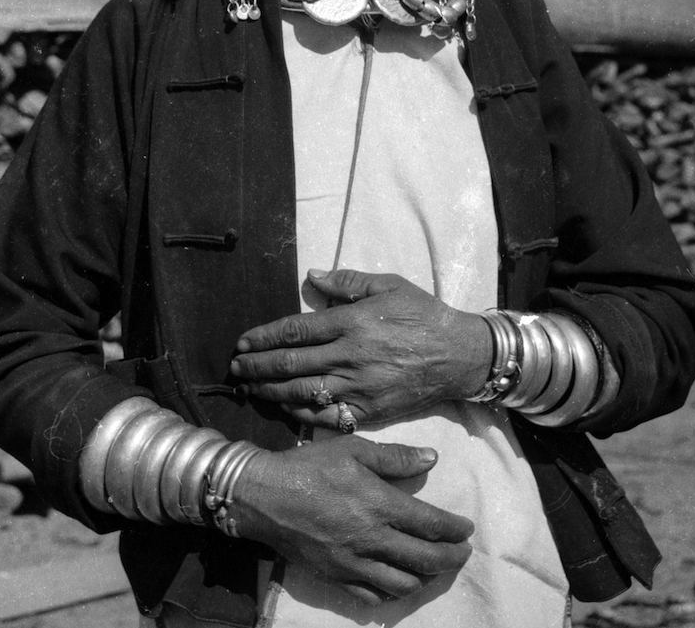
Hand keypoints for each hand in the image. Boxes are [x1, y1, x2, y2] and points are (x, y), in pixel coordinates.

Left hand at [229, 268, 490, 426]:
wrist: (459, 356)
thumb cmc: (423, 314)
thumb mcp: (389, 285)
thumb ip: (348, 282)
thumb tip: (312, 277)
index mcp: (353, 323)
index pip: (297, 331)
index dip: (265, 337)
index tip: (243, 342)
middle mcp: (351, 357)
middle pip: (292, 364)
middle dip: (258, 367)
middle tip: (235, 369)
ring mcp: (359, 388)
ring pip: (303, 393)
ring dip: (270, 392)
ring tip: (248, 390)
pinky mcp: (369, 412)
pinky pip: (326, 418)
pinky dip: (300, 415)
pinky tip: (283, 410)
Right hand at [232, 437, 473, 604]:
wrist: (263, 496)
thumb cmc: (310, 466)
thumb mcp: (353, 449)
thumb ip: (395, 457)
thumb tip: (432, 458)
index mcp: (378, 504)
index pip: (429, 524)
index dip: (454, 530)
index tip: (467, 530)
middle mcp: (371, 539)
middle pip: (424, 559)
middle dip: (450, 558)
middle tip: (462, 553)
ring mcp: (353, 563)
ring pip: (402, 584)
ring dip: (425, 577)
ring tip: (433, 567)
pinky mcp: (336, 577)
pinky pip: (373, 597)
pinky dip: (394, 593)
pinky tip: (399, 582)